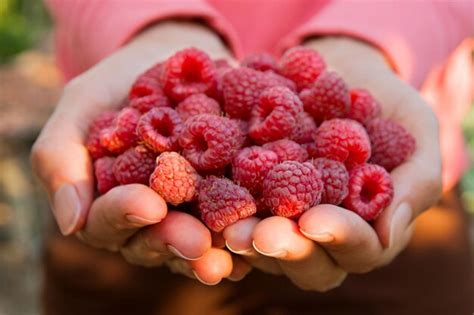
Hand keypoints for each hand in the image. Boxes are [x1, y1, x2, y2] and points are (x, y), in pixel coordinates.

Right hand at [31, 21, 249, 283]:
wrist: (176, 64)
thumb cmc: (121, 84)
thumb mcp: (83, 104)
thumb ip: (60, 156)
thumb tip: (70, 223)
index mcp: (107, 202)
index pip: (108, 220)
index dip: (126, 215)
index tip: (149, 204)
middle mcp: (147, 218)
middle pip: (155, 241)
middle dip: (174, 241)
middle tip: (197, 241)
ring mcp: (187, 214)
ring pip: (194, 244)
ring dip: (212, 251)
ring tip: (230, 255)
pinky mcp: (223, 203)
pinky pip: (231, 224)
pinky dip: (242, 233)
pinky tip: (257, 237)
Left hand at [223, 37, 441, 289]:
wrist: (336, 75)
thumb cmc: (384, 107)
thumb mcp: (414, 132)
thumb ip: (415, 180)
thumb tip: (390, 231)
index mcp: (366, 228)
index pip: (359, 250)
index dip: (339, 238)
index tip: (315, 219)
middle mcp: (322, 235)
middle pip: (307, 260)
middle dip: (286, 248)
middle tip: (262, 235)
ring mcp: (284, 219)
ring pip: (265, 247)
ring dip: (247, 241)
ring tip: (229, 228)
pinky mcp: (250, 197)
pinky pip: (233, 213)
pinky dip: (219, 212)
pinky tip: (204, 202)